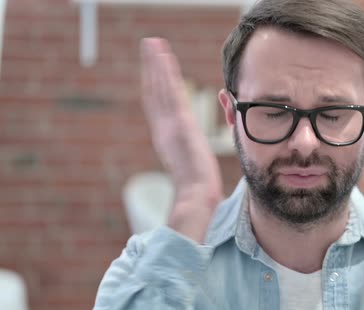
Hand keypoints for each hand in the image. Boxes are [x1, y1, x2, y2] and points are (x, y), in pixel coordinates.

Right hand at [140, 38, 222, 243]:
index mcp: (166, 137)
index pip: (158, 105)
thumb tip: (191, 155)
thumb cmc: (198, 188)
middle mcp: (164, 128)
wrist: (197, 197)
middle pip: (154, 91)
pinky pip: (170, 93)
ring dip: (156, 63)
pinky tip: (163, 56)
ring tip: (152, 42)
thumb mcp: (191, 166)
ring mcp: (170, 125)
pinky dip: (165, 73)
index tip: (152, 68)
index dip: (153, 84)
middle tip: (148, 45)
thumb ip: (187, 155)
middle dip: (150, 67)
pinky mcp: (180, 123)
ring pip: (160, 88)